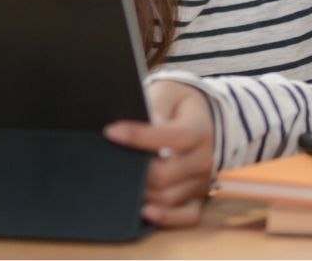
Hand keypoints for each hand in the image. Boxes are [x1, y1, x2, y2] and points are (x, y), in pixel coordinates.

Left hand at [104, 81, 215, 227]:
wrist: (202, 119)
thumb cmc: (177, 105)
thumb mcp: (168, 93)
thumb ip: (156, 105)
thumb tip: (144, 123)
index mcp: (198, 130)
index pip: (172, 136)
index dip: (140, 136)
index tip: (111, 131)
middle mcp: (203, 159)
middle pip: (165, 174)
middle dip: (134, 171)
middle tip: (109, 165)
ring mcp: (201, 182)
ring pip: (169, 197)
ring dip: (141, 194)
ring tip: (115, 185)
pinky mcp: (198, 198)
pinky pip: (187, 217)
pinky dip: (167, 219)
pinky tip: (145, 213)